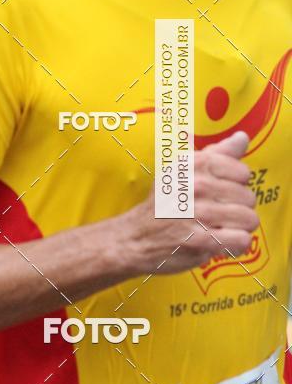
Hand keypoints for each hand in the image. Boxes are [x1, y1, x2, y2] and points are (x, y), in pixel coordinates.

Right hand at [117, 131, 257, 276]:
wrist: (135, 237)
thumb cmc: (163, 204)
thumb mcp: (182, 171)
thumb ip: (215, 154)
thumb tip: (242, 138)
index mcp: (193, 165)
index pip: (241, 171)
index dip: (237, 184)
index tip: (221, 191)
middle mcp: (197, 186)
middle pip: (248, 197)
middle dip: (238, 208)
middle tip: (218, 213)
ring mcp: (200, 214)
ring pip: (249, 218)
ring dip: (239, 227)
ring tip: (222, 227)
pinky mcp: (202, 240)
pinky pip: (242, 239)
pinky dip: (235, 244)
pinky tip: (221, 242)